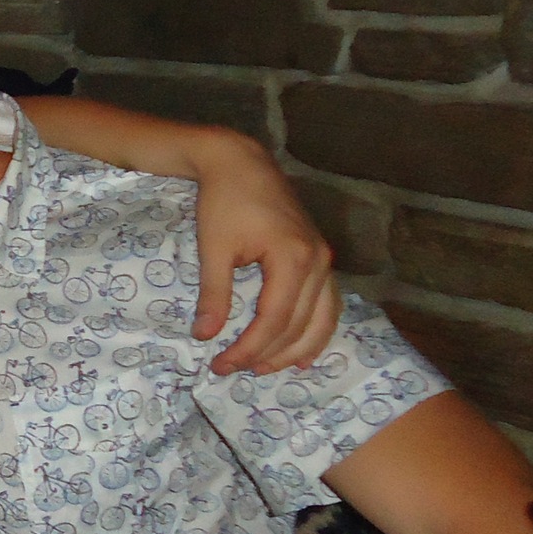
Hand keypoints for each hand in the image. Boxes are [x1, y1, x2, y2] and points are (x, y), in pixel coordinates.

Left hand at [188, 137, 340, 373]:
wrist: (241, 163)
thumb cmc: (224, 202)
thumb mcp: (214, 248)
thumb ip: (214, 294)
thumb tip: (205, 335)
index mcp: (293, 258)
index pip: (274, 319)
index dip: (249, 348)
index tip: (221, 364)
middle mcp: (317, 261)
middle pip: (299, 324)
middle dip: (267, 353)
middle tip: (234, 369)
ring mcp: (323, 259)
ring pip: (321, 319)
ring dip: (296, 349)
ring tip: (265, 369)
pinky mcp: (320, 257)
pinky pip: (327, 304)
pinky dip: (316, 331)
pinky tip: (302, 353)